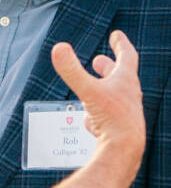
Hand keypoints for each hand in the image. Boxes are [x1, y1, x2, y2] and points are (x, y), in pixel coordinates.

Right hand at [51, 30, 144, 163]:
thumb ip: (71, 70)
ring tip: (92, 89)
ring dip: (103, 90)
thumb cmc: (112, 120)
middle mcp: (129, 96)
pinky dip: (98, 114)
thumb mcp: (88, 91)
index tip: (116, 35)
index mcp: (125, 82)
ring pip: (115, 98)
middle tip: (100, 61)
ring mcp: (126, 114)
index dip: (120, 44)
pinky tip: (90, 121)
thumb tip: (58, 47)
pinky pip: (108, 118)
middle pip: (121, 77)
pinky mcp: (119, 130)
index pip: (127, 56)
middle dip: (109, 67)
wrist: (124, 152)